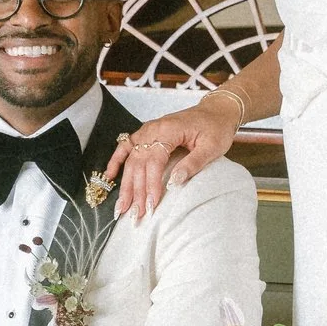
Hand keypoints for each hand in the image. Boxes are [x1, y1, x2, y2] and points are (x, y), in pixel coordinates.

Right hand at [113, 88, 242, 222]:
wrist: (217, 110)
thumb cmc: (216, 128)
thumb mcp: (212, 147)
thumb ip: (193, 164)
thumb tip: (174, 183)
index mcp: (169, 130)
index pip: (154, 161)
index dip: (151, 185)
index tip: (150, 205)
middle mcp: (153, 129)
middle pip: (139, 163)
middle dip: (135, 191)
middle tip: (133, 215)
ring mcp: (148, 130)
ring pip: (131, 159)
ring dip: (125, 184)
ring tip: (122, 206)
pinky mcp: (147, 133)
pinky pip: (126, 146)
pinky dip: (117, 160)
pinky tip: (109, 176)